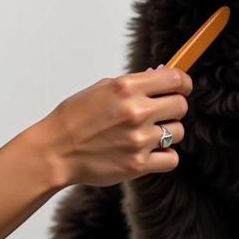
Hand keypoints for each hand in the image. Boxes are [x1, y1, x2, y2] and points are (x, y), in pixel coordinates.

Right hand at [31, 67, 192, 187]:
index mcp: (126, 87)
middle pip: (181, 105)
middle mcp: (135, 112)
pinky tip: (150, 151)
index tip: (182, 87)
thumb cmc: (75, 118)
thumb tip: (160, 74)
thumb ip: (134, 82)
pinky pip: (171, 158)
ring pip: (178, 132)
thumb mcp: (102, 88)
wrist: (55, 151)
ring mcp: (138, 139)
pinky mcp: (137, 164)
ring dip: (168, 132)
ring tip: (149, 133)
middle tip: (162, 112)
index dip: (183, 82)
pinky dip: (164, 156)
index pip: (175, 79)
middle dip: (174, 107)